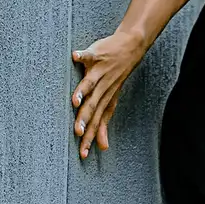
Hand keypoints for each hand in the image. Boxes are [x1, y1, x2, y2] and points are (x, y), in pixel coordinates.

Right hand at [70, 28, 143, 158]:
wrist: (130, 50)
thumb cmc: (115, 78)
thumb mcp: (111, 102)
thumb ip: (104, 124)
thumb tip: (103, 147)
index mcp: (104, 101)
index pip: (96, 123)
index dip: (90, 138)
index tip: (82, 153)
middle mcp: (102, 89)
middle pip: (93, 107)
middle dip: (85, 120)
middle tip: (78, 133)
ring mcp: (100, 72)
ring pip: (90, 85)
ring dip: (83, 92)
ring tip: (74, 101)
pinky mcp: (96, 56)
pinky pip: (88, 56)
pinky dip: (82, 56)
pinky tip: (75, 57)